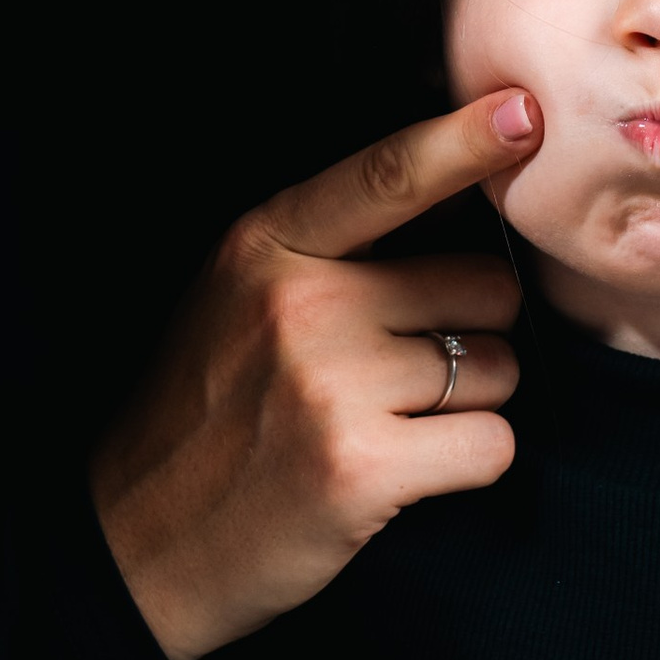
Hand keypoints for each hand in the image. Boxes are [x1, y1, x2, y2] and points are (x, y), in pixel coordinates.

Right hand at [92, 89, 543, 659]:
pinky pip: (492, 443)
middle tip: (397, 377)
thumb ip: (329, 249)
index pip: (386, 175)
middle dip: (469, 331)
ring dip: (470, 404)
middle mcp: (299, 303)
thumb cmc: (207, 418)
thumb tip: (458, 202)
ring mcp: (330, 385)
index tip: (522, 112)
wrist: (136, 547)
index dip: (463, 141)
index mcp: (266, 246)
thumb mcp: (236, 299)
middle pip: (481, 284)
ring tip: (388, 427)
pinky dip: (468, 464)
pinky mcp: (362, 467)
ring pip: (498, 368)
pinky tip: (404, 475)